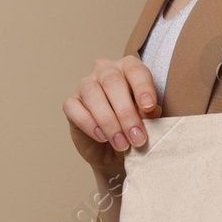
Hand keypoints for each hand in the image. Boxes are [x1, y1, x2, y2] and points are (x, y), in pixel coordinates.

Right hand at [64, 55, 160, 171]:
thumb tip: (151, 111)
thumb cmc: (132, 130)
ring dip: (109, 121)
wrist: (114, 153)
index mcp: (128, 69)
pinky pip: (74, 108)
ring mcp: (85, 85)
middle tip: (137, 138)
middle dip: (126, 113)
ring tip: (121, 144)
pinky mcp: (71, 104)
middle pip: (113, 82)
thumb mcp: (146, 122)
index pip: (135, 70)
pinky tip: (102, 137)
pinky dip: (89, 124)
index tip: (149, 107)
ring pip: (92, 93)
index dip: (143, 87)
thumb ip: (149, 114)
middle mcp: (105, 72)